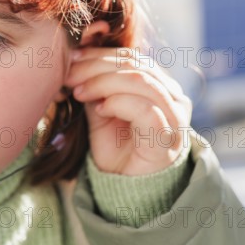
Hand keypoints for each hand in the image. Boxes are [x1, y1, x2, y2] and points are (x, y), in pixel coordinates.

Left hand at [64, 22, 192, 175]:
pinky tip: (101, 109)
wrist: (128, 189)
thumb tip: (74, 62)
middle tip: (70, 75)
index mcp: (159, 85)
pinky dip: (119, 103)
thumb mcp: (100, 111)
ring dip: (104, 83)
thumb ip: (95, 88)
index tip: (71, 58)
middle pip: (134, 65)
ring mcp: (174, 117)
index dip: (99, 54)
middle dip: (96, 67)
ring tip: (80, 92)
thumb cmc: (116, 149)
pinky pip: (146, 110)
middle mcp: (173, 97)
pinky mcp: (168, 139)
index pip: (130, 57)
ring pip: (141, 82)